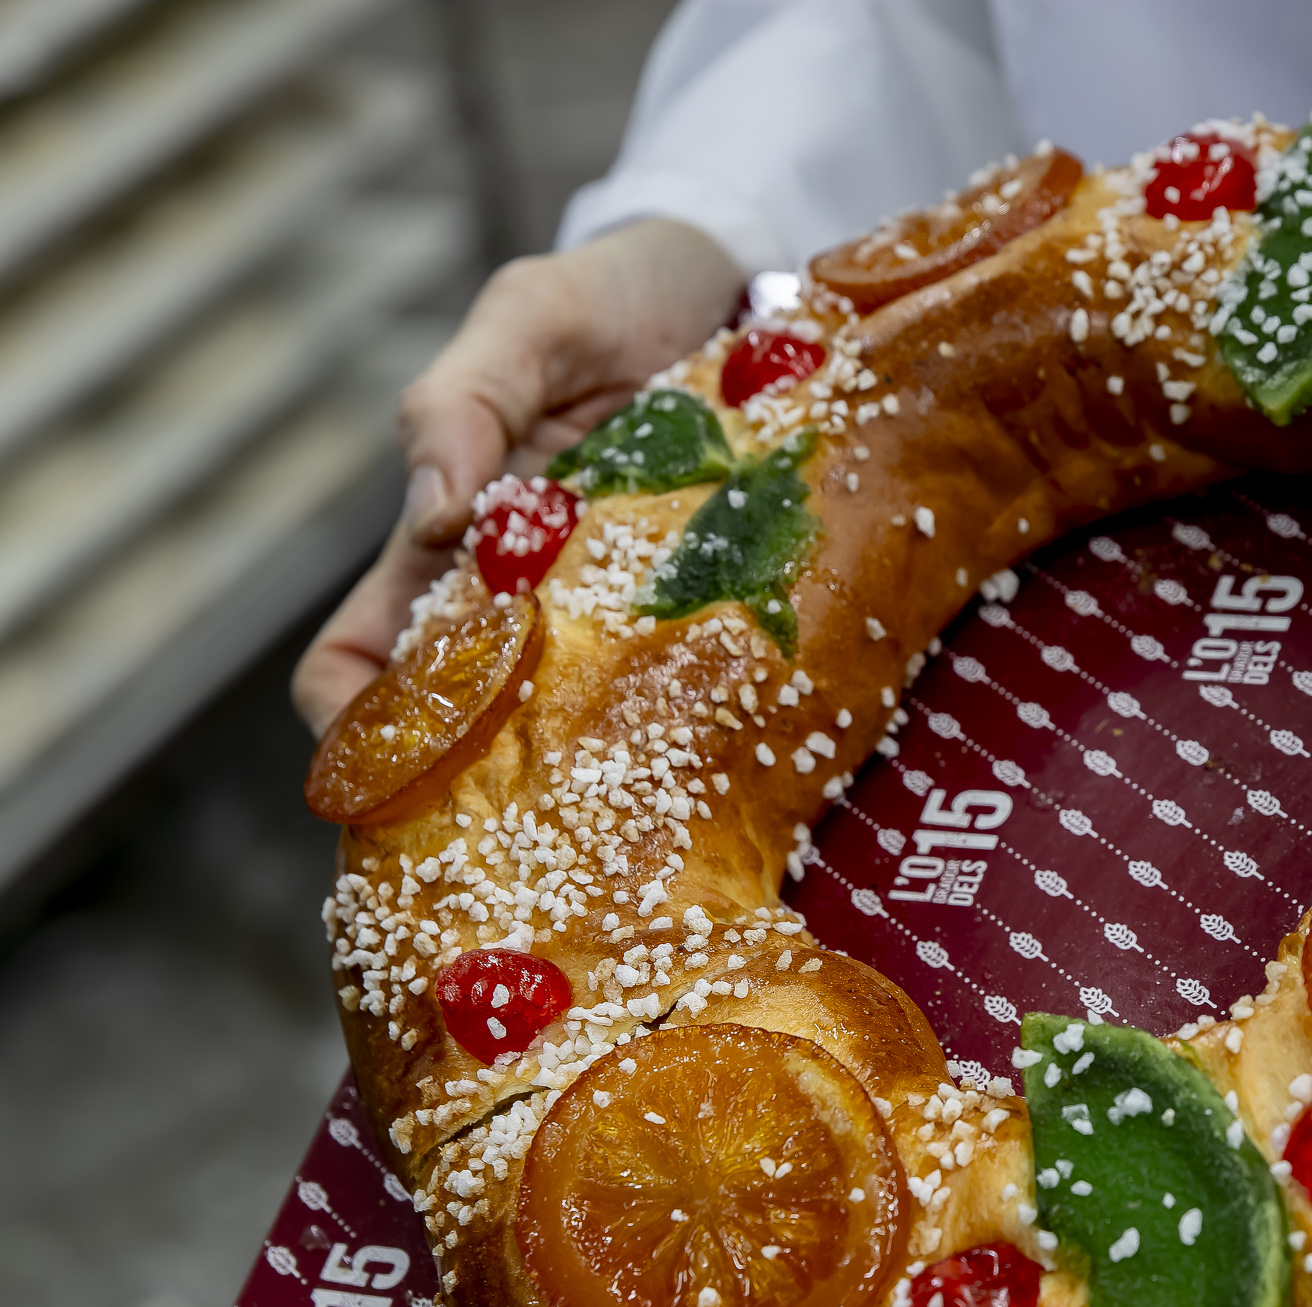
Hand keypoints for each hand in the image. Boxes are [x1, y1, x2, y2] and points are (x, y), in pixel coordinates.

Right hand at [291, 219, 744, 735]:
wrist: (725, 279)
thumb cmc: (606, 297)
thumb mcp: (528, 319)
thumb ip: (465, 397)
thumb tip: (432, 508)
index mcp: (449, 540)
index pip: (365, 660)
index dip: (357, 723)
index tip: (396, 764)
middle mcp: (523, 590)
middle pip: (475, 716)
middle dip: (490, 769)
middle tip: (541, 793)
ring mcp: (612, 599)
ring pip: (580, 707)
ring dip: (594, 739)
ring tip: (628, 762)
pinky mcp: (699, 593)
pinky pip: (680, 663)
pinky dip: (684, 691)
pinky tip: (710, 710)